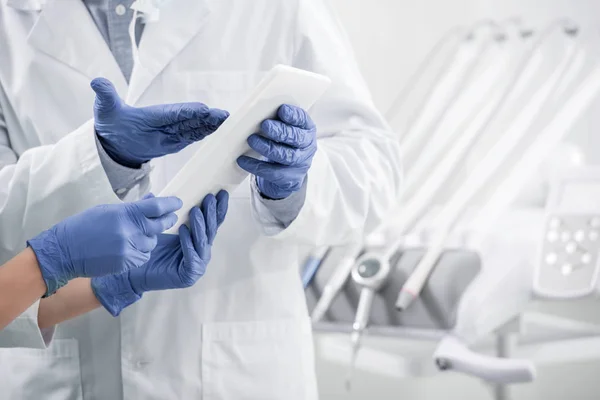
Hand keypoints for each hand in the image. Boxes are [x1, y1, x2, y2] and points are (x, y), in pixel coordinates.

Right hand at [28, 196, 182, 296]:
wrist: (64, 251)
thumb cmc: (83, 227)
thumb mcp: (107, 211)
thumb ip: (132, 208)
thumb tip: (152, 200)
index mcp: (124, 213)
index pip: (156, 207)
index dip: (170, 204)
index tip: (178, 203)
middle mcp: (129, 230)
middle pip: (160, 224)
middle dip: (167, 220)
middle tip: (170, 217)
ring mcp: (128, 248)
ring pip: (152, 242)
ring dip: (149, 238)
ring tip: (137, 235)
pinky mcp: (126, 262)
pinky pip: (143, 256)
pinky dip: (141, 252)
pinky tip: (130, 248)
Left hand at [91, 77, 228, 167]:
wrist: (113, 140)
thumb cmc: (110, 122)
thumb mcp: (105, 108)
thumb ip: (105, 95)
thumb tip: (96, 81)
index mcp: (154, 113)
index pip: (174, 112)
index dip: (189, 112)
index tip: (204, 110)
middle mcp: (166, 121)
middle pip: (190, 119)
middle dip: (208, 117)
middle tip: (225, 116)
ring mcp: (172, 131)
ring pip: (195, 128)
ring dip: (211, 126)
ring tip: (228, 123)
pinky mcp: (174, 141)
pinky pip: (192, 137)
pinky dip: (204, 134)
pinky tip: (218, 132)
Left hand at [91, 191, 228, 316]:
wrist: (134, 274)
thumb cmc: (148, 250)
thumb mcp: (156, 227)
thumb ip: (158, 213)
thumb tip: (153, 194)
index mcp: (198, 239)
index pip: (211, 222)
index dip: (217, 208)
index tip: (221, 192)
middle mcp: (201, 250)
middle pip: (211, 230)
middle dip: (211, 213)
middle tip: (209, 198)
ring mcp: (197, 263)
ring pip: (203, 242)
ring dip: (200, 225)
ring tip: (195, 211)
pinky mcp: (189, 275)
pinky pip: (192, 257)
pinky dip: (188, 243)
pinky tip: (183, 231)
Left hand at [237, 104, 316, 199]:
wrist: (284, 172)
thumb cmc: (281, 144)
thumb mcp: (280, 129)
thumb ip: (268, 117)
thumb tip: (234, 112)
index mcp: (306, 129)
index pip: (302, 120)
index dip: (293, 115)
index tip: (281, 110)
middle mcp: (307, 146)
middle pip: (296, 138)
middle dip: (280, 131)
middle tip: (264, 125)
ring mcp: (300, 164)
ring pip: (286, 156)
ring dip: (268, 147)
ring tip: (252, 140)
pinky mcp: (290, 179)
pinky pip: (273, 173)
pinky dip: (257, 166)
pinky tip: (244, 160)